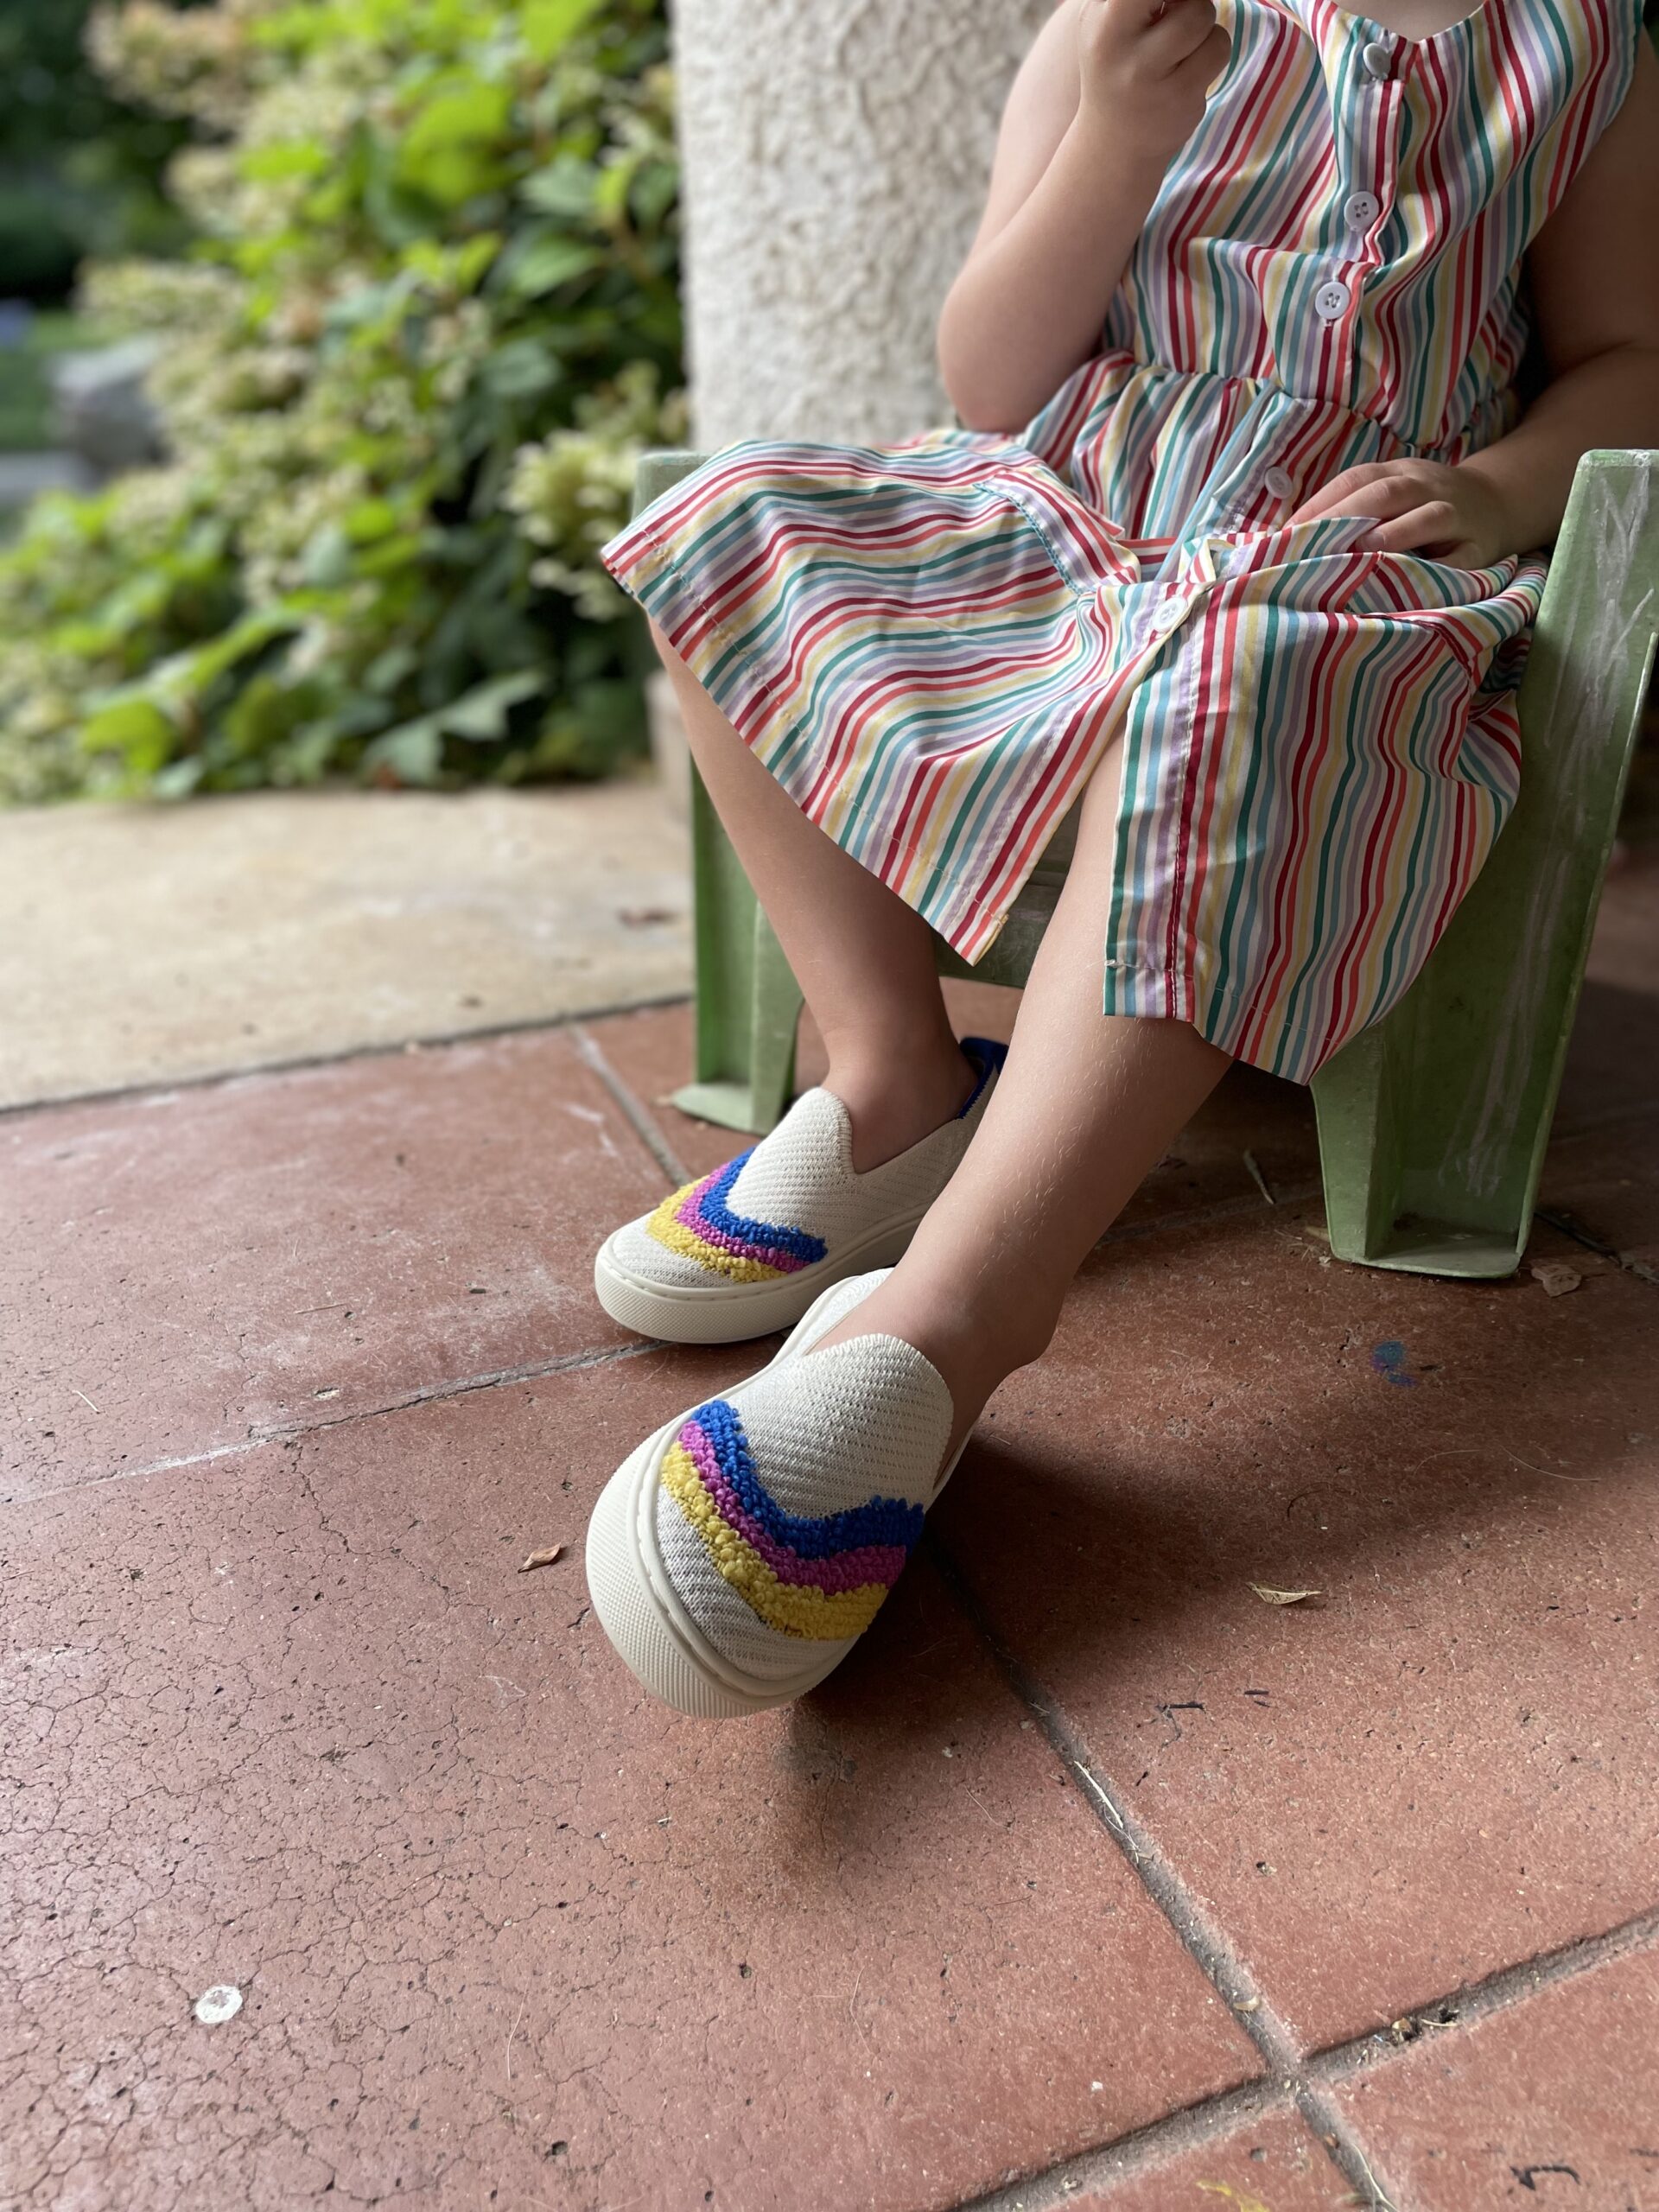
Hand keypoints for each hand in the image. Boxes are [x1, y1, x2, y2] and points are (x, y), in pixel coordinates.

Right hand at [1076, 0, 1232, 172]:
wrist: (1112, 144)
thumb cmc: (1116, 66)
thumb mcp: (1110, 22)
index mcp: (1101, 22)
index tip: (1169, 8)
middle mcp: (1121, 51)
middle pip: (1186, 1)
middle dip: (1192, 2)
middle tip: (1177, 19)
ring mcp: (1152, 80)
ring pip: (1204, 19)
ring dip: (1204, 25)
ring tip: (1182, 45)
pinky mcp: (1180, 100)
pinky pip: (1218, 50)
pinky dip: (1212, 51)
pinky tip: (1190, 68)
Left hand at [1288, 457, 1519, 566]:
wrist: (1498, 504)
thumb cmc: (1423, 508)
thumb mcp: (1392, 495)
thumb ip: (1352, 509)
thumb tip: (1290, 538)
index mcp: (1399, 473)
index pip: (1356, 480)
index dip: (1321, 503)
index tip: (1285, 534)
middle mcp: (1427, 487)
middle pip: (1387, 492)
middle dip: (1348, 515)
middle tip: (1312, 544)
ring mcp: (1457, 515)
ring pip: (1429, 516)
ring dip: (1397, 533)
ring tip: (1365, 551)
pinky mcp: (1479, 547)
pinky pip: (1461, 558)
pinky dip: (1440, 569)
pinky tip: (1414, 584)